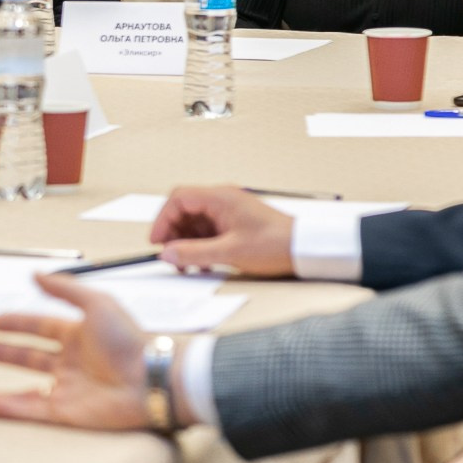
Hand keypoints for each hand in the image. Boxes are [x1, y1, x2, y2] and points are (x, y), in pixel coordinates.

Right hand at [0, 272, 187, 430]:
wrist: (149, 379)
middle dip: (2, 353)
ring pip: (25, 389)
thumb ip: (64, 289)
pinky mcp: (67, 412)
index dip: (17, 323)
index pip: (40, 325)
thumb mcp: (97, 303)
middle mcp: (71, 361)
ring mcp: (68, 388)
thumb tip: (35, 274)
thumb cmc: (129, 340)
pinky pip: (30, 410)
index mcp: (79, 334)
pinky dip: (4, 408)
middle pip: (28, 356)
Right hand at [151, 187, 294, 276]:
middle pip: (184, 210)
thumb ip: (194, 252)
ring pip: (194, 222)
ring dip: (186, 242)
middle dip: (173, 233)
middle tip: (171, 256)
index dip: (162, 219)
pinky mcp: (234, 223)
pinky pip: (207, 230)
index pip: (178, 199)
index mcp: (220, 198)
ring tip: (188, 264)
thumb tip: (167, 253)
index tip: (157, 241)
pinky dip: (200, 245)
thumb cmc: (275, 244)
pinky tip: (204, 262)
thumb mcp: (230, 252)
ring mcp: (228, 211)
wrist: (305, 249)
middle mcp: (222, 200)